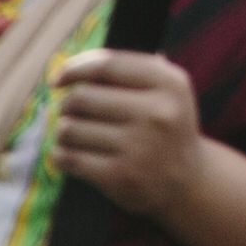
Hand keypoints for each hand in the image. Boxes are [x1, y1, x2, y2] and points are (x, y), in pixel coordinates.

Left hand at [51, 45, 210, 219]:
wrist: (186, 180)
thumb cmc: (165, 126)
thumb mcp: (166, 90)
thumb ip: (128, 71)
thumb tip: (68, 70)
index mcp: (170, 84)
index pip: (108, 66)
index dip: (75, 68)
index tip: (58, 79)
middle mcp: (157, 113)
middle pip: (82, 97)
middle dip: (68, 104)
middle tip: (72, 112)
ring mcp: (139, 146)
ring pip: (70, 128)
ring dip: (63, 131)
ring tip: (73, 134)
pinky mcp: (119, 176)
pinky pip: (68, 158)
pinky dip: (59, 155)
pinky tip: (66, 154)